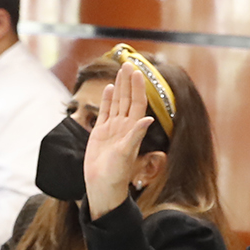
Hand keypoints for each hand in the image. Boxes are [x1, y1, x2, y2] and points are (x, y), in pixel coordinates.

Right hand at [84, 61, 154, 220]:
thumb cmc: (117, 174)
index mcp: (132, 129)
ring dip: (119, 87)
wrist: (102, 186)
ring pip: (116, 102)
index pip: (137, 103)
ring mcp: (112, 128)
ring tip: (120, 71)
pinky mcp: (100, 133)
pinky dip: (106, 100)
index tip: (138, 72)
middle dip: (128, 82)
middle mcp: (124, 126)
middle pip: (127, 98)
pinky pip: (104, 112)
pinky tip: (108, 88)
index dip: (138, 87)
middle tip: (128, 64)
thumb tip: (148, 119)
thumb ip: (136, 135)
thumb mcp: (127, 153)